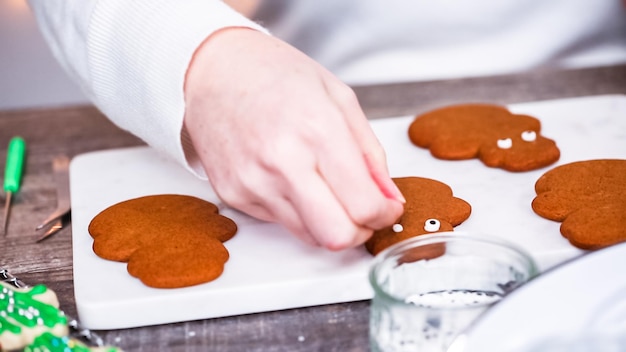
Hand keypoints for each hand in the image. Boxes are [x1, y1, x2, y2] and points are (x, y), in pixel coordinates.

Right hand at [184, 28, 404, 249]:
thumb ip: (370, 153)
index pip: (364, 204)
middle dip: (361, 231)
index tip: (387, 207)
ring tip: (327, 191)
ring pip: (310, 238)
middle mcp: (283, 162)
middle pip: (337, 236)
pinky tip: (293, 181)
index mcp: (317, 129)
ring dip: (330, 223)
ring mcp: (253, 183)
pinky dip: (298, 212)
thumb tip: (388, 196)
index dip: (385, 214)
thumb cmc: (274, 75)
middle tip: (364, 212)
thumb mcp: (339, 98)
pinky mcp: (233, 196)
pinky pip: (281, 223)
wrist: (214, 71)